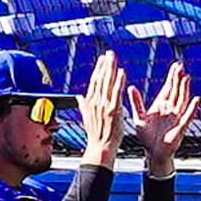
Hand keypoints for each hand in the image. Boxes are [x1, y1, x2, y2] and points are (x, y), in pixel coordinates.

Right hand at [78, 51, 126, 168]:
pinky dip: (119, 81)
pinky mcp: (113, 110)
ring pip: (107, 82)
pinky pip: (116, 92)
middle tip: (109, 53)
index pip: (94, 81)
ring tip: (114, 57)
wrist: (101, 148)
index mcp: (89, 103)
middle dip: (105, 64)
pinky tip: (121, 72)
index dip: (98, 69)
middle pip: (100, 78)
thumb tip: (78, 97)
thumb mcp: (86, 118)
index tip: (102, 60)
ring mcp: (104, 105)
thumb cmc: (96, 135)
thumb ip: (83, 105)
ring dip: (111, 68)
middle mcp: (95, 102)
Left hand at [129, 61, 198, 175]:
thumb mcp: (139, 117)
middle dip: (178, 79)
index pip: (168, 88)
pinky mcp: (180, 127)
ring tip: (186, 78)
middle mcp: (170, 109)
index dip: (172, 77)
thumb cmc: (147, 137)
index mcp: (161, 105)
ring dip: (184, 89)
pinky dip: (192, 109)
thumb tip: (130, 87)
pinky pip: (187, 116)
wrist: (153, 152)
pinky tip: (195, 100)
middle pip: (176, 91)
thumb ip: (136, 102)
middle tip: (181, 66)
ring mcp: (176, 117)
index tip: (176, 66)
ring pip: (182, 100)